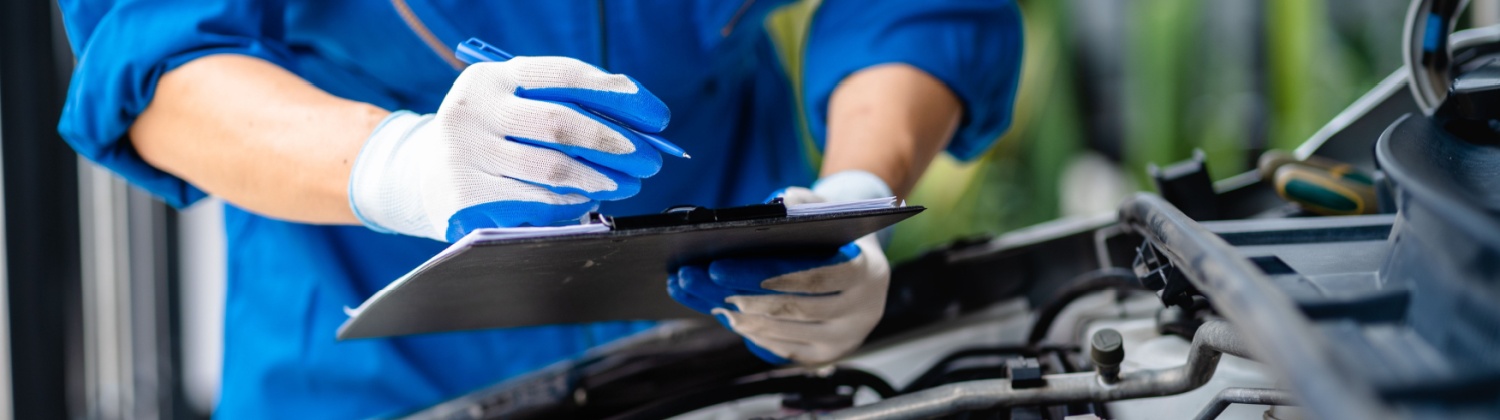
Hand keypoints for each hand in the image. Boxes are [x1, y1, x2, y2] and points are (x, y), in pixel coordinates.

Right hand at [348, 56, 669, 241]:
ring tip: (625, 182)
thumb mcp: (514, 105)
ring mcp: (463, 154)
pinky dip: (569, 204)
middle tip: (647, 157)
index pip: (564, 75)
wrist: (423, 173)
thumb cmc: (491, 135)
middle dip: (612, 142)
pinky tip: (588, 200)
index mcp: (490, 77)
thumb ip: (564, 104)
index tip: (655, 116)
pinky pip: (533, 203)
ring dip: (598, 179)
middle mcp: (472, 109)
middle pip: (559, 123)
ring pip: (550, 170)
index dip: (616, 94)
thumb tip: (638, 120)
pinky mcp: (463, 195)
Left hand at [667, 186, 890, 363]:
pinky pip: (783, 350)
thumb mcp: (829, 214)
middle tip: (701, 282)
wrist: (865, 277)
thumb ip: (805, 204)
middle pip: (795, 308)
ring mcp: (845, 339)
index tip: (718, 267)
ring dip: (741, 318)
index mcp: (866, 271)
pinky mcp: (825, 356)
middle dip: (742, 296)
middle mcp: (862, 311)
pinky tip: (727, 316)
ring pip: (785, 333)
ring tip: (707, 299)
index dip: (763, 273)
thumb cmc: (837, 239)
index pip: (812, 276)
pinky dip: (753, 334)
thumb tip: (775, 205)